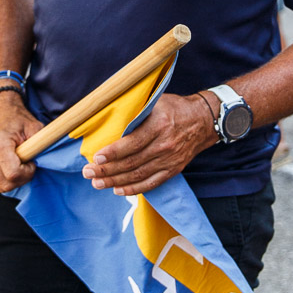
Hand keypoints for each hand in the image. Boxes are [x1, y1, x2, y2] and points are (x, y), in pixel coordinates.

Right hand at [0, 91, 42, 192]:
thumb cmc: (19, 120)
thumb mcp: (35, 127)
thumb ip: (41, 144)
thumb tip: (47, 160)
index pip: (13, 174)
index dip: (27, 173)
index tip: (32, 162)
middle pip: (6, 184)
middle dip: (21, 179)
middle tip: (27, 165)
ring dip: (11, 182)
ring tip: (17, 166)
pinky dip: (1, 182)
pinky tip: (7, 169)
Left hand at [82, 93, 213, 195]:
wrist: (204, 120)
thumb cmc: (175, 108)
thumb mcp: (157, 102)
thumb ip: (136, 112)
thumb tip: (110, 120)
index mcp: (159, 125)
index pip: (132, 143)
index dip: (113, 152)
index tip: (96, 158)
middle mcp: (165, 145)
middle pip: (132, 162)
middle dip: (107, 170)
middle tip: (88, 172)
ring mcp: (170, 160)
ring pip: (138, 175)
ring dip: (115, 181)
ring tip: (97, 183)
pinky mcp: (173, 169)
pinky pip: (152, 183)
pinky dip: (134, 189)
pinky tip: (118, 190)